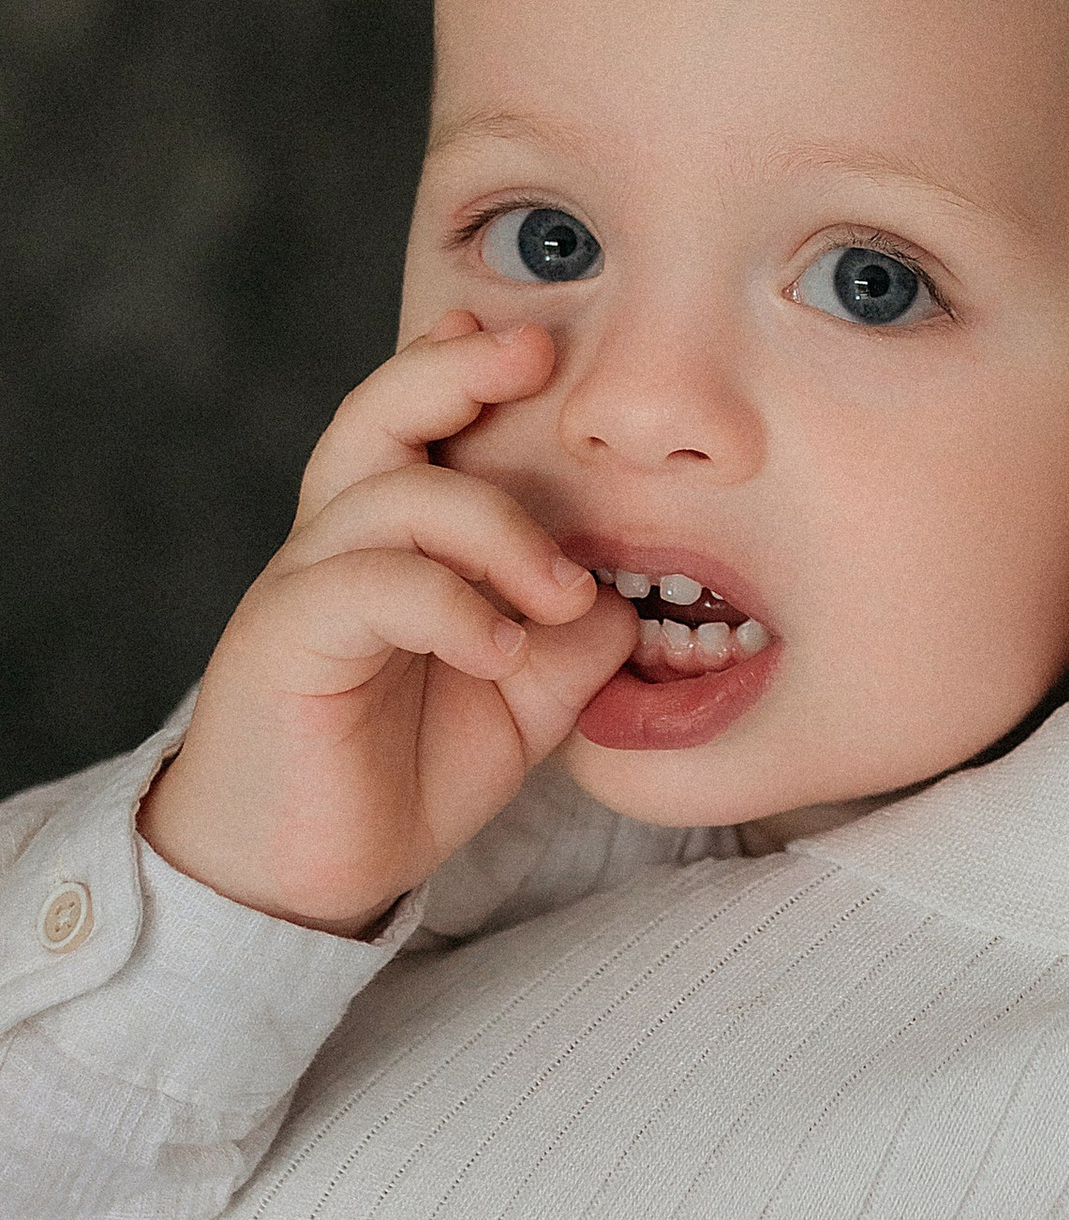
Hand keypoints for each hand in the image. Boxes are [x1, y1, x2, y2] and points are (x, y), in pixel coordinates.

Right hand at [139, 312, 636, 935]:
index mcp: (395, 536)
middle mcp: (341, 540)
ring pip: (391, 492)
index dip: (466, 371)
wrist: (304, 876)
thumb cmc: (404, 769)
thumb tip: (633, 593)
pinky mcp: (285, 638)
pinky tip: (502, 651)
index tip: (538, 343)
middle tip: (535, 354)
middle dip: (456, 373)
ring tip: (563, 594)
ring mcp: (306, 584)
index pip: (422, 423)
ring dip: (496, 528)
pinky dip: (451, 604)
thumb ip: (574, 637)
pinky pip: (369, 583)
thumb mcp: (522, 698)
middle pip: (380, 414)